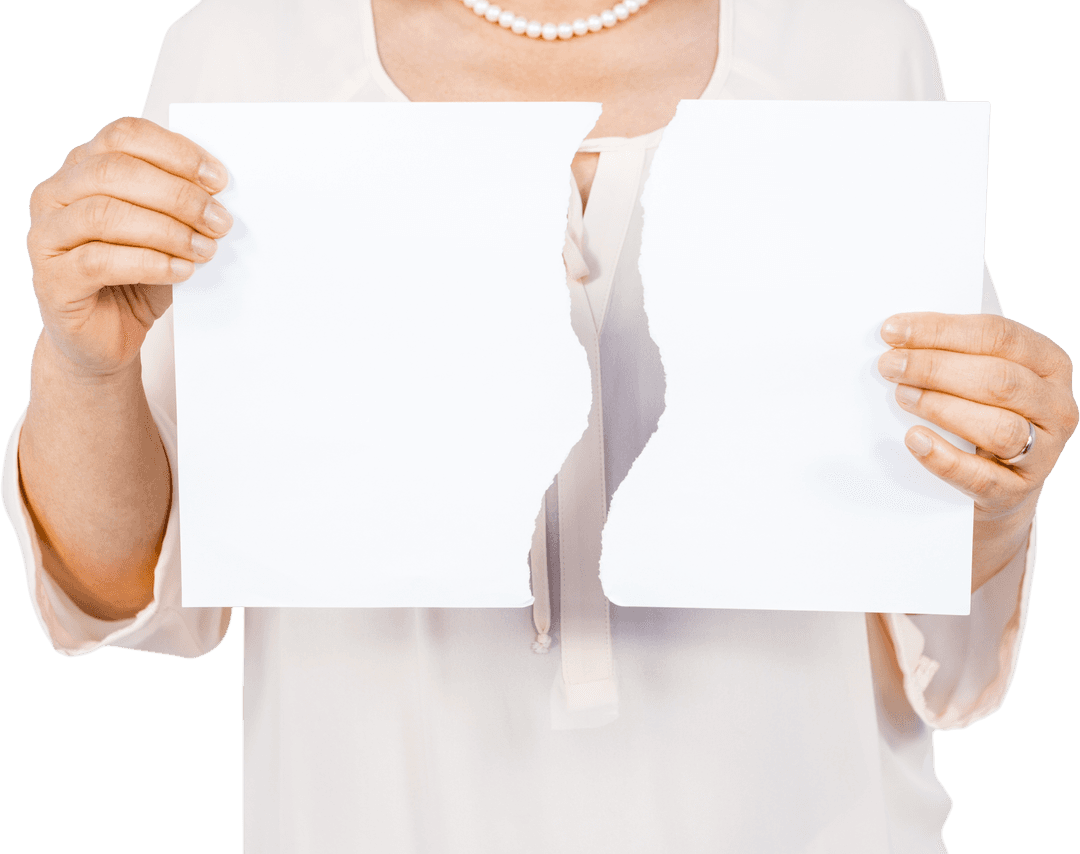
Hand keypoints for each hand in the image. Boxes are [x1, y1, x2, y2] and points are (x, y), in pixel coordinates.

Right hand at [26, 117, 231, 378]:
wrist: (107, 336)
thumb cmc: (138, 277)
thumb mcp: (165, 232)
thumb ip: (180, 205)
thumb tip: (220, 193)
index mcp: (83, 166)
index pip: (125, 135)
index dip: (176, 152)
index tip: (218, 179)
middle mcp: (56, 193)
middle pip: (115, 171)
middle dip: (178, 195)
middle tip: (219, 221)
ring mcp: (47, 234)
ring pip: (105, 214)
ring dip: (167, 230)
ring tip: (205, 249)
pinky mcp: (51, 278)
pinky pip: (99, 261)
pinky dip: (149, 263)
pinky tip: (181, 270)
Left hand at [877, 312, 1077, 522]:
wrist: (999, 485)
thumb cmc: (984, 415)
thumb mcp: (982, 378)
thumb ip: (955, 356)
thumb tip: (899, 340)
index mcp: (1048, 364)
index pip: (998, 335)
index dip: (942, 331)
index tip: (893, 331)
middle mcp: (1055, 406)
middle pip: (998, 379)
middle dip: (935, 368)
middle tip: (889, 365)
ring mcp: (1044, 452)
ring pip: (999, 426)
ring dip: (942, 408)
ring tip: (902, 396)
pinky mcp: (1017, 492)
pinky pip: (982, 476)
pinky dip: (944, 458)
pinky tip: (915, 440)